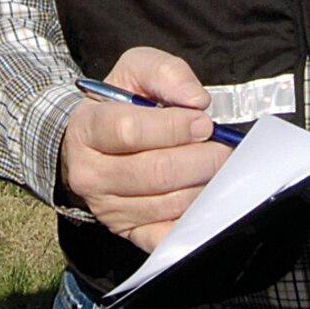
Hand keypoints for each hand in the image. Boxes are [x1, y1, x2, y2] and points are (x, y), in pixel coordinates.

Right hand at [58, 47, 231, 252]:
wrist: (91, 144)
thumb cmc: (119, 105)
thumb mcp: (134, 71)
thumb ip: (165, 73)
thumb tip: (195, 100)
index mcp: (86, 128)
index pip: (129, 130)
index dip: (173, 127)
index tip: (203, 121)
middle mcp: (90, 173)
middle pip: (155, 172)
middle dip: (200, 159)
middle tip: (223, 148)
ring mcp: (108, 208)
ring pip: (168, 203)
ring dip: (203, 185)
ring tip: (215, 167)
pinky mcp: (128, 232)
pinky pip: (168, 237)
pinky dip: (194, 221)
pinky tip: (205, 198)